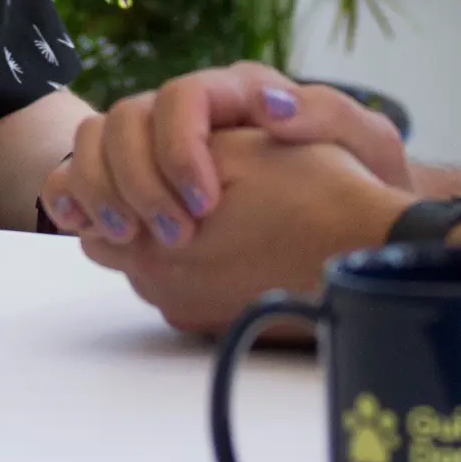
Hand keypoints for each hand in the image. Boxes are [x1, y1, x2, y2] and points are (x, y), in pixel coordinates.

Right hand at [39, 62, 413, 244]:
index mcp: (238, 93)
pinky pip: (85, 174)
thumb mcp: (365, 141)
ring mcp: (160, 147)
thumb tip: (272, 108)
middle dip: (137, 178)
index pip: (183, 96)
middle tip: (172, 235)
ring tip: (127, 240)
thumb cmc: (363, 177)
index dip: (179, 147)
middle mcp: (192, 114)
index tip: (204, 204)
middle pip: (128, 118)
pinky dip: (72, 195)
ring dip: (100, 189)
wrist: (356, 220)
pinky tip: (82, 225)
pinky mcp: (143, 185)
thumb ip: (327, 115)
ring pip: (97, 142)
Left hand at [79, 129, 405, 336]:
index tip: (137, 154)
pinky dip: (186, 256)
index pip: (85, 201)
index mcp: (156, 244)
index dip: (102, 169)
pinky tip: (225, 231)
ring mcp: (188, 307)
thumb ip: (170, 145)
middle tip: (164, 172)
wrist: (375, 252)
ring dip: (155, 228)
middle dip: (122, 198)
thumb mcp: (242, 146)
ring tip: (199, 199)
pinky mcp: (213, 321)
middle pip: (103, 235)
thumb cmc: (317, 192)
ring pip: (140, 260)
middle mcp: (162, 286)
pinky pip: (177, 282)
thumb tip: (125, 141)